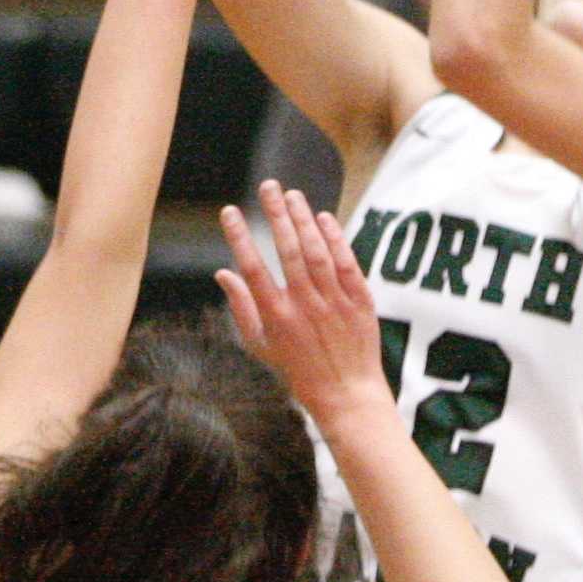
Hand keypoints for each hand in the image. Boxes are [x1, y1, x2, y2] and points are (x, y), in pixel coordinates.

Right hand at [215, 181, 391, 432]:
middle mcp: (304, 305)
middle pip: (288, 250)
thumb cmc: (299, 372)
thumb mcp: (261, 346)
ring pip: (317, 252)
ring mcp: (334, 302)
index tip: (231, 211)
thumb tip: (222, 273)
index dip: (240, 237)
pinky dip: (336, 239)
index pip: (253, 268)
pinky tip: (324, 218)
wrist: (347, 395)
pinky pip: (346, 263)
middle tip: (268, 186)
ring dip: (304, 220)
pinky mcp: (359, 301)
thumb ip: (241, 308)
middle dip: (276, 215)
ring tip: (293, 195)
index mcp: (276, 316)